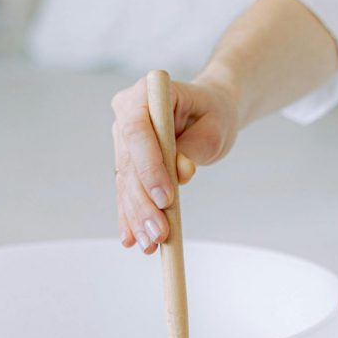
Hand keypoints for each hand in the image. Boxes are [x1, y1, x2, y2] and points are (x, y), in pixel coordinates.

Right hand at [111, 75, 237, 252]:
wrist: (207, 110)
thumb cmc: (213, 113)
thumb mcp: (215, 126)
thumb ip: (196, 147)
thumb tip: (181, 173)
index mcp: (146, 94)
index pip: (137, 130)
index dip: (148, 165)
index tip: (167, 196)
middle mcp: (125, 115)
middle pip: (128, 163)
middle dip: (143, 202)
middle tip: (160, 233)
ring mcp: (122, 140)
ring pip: (126, 182)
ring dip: (137, 216)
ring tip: (151, 244)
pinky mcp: (126, 162)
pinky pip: (127, 191)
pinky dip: (131, 216)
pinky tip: (133, 239)